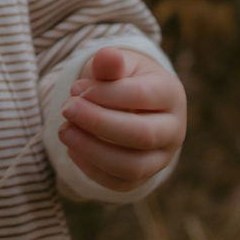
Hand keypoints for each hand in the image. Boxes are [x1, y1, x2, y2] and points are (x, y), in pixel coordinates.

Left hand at [58, 45, 185, 193]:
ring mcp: (162, 158)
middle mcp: (174, 129)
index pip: (141, 97)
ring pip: (132, 166)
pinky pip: (120, 184)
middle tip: (66, 109)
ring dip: (92, 150)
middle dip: (98, 123)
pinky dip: (92, 170)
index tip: (75, 88)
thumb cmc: (122, 79)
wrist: (130, 102)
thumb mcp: (117, 65)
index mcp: (171, 93)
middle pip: (142, 135)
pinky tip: (73, 149)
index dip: (104, 94)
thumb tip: (107, 56)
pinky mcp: (144, 177)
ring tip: (64, 130)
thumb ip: (110, 63)